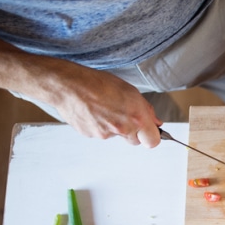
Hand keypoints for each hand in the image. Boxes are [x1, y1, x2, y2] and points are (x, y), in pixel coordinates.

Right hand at [47, 64, 162, 147]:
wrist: (68, 85)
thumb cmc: (98, 83)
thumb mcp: (129, 90)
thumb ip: (145, 110)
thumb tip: (156, 122)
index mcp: (136, 116)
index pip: (153, 141)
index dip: (151, 136)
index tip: (149, 131)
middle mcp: (123, 128)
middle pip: (135, 141)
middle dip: (133, 132)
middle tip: (123, 115)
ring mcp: (106, 134)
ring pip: (116, 135)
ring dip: (114, 126)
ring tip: (103, 107)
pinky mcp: (91, 135)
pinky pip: (101, 133)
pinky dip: (99, 125)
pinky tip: (93, 111)